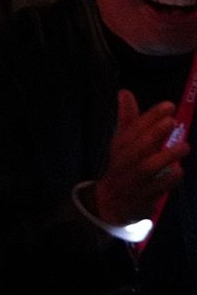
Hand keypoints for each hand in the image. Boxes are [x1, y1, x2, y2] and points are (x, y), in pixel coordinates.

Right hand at [93, 91, 189, 226]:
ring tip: (184, 146)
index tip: (169, 105)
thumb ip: (127, 118)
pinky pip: (156, 188)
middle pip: (137, 146)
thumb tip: (124, 92)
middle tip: (172, 121)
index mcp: (120, 145)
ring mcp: (133, 179)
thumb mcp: (122, 142)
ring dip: (165, 156)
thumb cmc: (123, 166)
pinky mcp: (143, 196)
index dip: (151, 116)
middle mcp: (125, 161)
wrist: (110, 202)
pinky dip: (168, 180)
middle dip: (154, 132)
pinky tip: (179, 171)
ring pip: (147, 167)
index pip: (134, 127)